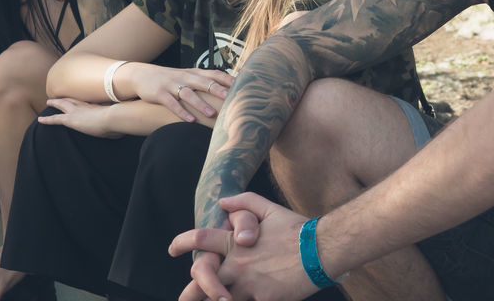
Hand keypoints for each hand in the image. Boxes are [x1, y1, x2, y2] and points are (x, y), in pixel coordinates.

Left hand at [37, 98, 123, 137]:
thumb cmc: (120, 120)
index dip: (80, 100)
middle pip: (73, 100)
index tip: (77, 99)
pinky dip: (48, 119)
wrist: (114, 117)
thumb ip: (119, 123)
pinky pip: (56, 119)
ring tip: (48, 102)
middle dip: (66, 98)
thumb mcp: (121, 120)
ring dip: (55, 103)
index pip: (86, 102)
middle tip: (59, 96)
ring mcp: (77, 111)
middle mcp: (86, 106)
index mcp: (97, 106)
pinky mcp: (71, 119)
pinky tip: (40, 120)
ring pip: (63, 105)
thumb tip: (122, 130)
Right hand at [126, 65, 232, 122]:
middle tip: (231, 98)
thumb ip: (206, 82)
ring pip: (188, 94)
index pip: (214, 74)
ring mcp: (172, 85)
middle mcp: (185, 77)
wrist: (143, 75)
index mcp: (195, 73)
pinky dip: (181, 112)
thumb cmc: (173, 79)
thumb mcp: (189, 77)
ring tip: (212, 114)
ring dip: (201, 104)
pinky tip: (190, 120)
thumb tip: (229, 90)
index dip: (228, 80)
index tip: (243, 86)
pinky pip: (172, 103)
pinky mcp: (160, 94)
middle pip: (204, 82)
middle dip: (218, 90)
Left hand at [171, 193, 315, 300]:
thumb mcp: (269, 209)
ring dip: (216, 300)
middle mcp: (237, 265)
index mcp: (235, 243)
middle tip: (183, 298)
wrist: (321, 249)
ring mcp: (249, 285)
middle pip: (202, 281)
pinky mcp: (264, 300)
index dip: (182, 243)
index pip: (200, 240)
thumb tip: (221, 202)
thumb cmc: (296, 229)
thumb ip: (243, 202)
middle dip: (190, 293)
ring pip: (221, 299)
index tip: (172, 249)